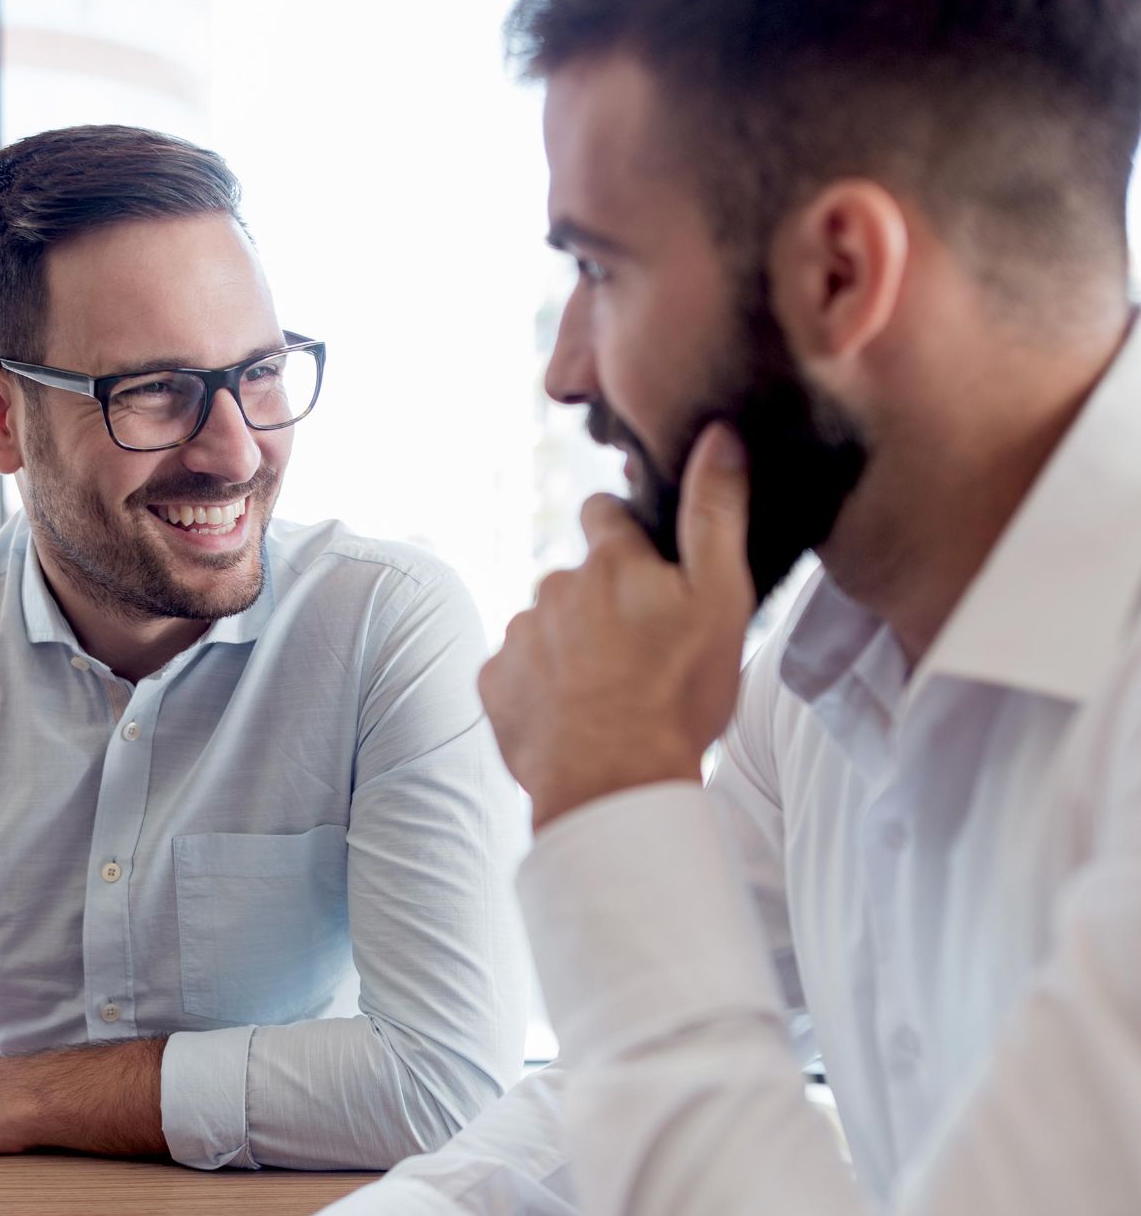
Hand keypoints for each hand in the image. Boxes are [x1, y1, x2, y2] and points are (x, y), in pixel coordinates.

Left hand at [479, 424, 753, 829]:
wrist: (614, 782)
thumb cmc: (679, 695)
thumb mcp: (722, 600)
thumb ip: (715, 513)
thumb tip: (717, 434)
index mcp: (611, 561)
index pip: (605, 513)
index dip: (624, 533)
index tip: (643, 566)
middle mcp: (555, 586)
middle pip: (576, 577)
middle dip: (599, 599)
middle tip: (636, 649)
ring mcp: (519, 635)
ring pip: (545, 624)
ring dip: (569, 644)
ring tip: (604, 690)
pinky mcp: (493, 681)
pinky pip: (514, 669)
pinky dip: (537, 684)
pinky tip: (569, 713)